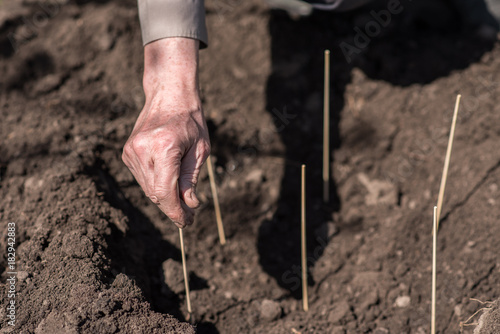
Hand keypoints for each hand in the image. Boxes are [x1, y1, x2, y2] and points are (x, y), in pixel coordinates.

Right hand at [122, 38, 209, 227]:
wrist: (169, 94)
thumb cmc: (191, 121)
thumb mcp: (200, 150)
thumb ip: (191, 179)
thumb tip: (190, 206)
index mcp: (163, 147)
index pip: (165, 193)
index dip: (176, 213)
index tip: (187, 223)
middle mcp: (142, 150)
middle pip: (156, 194)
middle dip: (173, 207)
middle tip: (190, 214)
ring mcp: (131, 151)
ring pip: (148, 189)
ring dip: (165, 196)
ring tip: (182, 191)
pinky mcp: (127, 152)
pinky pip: (143, 178)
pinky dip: (156, 183)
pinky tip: (168, 173)